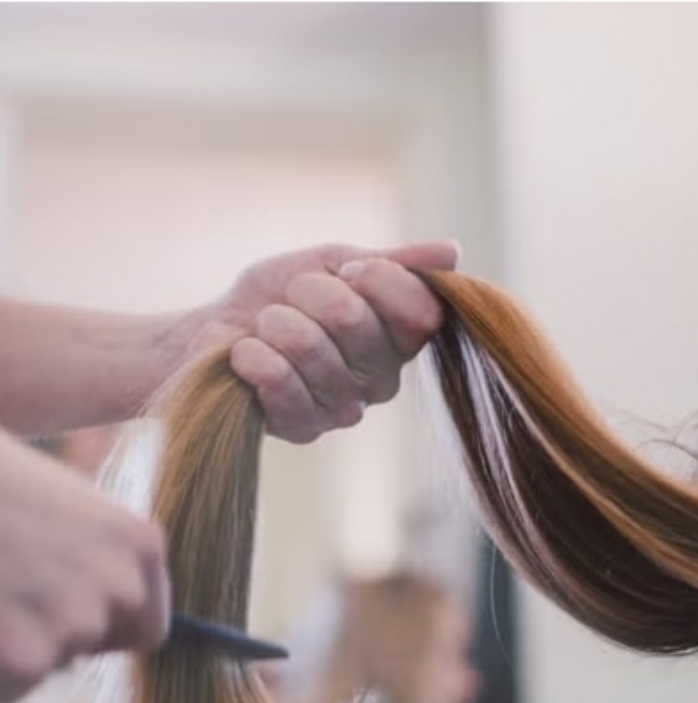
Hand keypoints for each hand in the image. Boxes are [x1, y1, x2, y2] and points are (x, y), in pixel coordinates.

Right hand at [0, 430, 168, 702]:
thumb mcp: (61, 504)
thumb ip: (93, 560)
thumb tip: (95, 618)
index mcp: (139, 543)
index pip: (144, 627)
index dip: (99, 628)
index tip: (56, 610)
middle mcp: (121, 585)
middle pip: (85, 647)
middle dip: (44, 631)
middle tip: (1, 582)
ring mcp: (74, 623)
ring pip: (41, 669)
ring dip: (6, 649)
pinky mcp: (25, 658)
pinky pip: (7, 690)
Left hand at [187, 240, 458, 443]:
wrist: (218, 331)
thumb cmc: (282, 296)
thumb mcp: (335, 264)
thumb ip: (391, 263)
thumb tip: (452, 252)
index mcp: (401, 340)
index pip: (420, 312)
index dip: (378, 279)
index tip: (346, 270)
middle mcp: (383, 380)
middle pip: (356, 321)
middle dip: (310, 293)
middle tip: (292, 300)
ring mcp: (344, 409)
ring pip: (312, 348)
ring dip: (276, 323)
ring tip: (266, 327)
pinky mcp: (303, 429)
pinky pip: (281, 383)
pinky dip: (253, 356)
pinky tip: (246, 353)